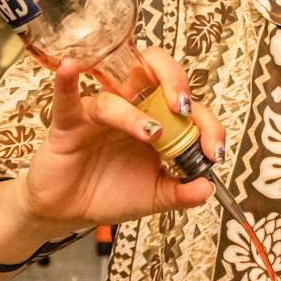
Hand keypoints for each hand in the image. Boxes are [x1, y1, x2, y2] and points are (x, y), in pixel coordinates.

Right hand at [11, 47, 225, 233]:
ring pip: (116, 98)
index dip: (207, 124)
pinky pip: (67, 98)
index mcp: (157, 121)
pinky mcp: (69, 122)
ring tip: (151, 133)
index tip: (212, 151)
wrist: (69, 211)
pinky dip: (67, 81)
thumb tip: (207, 188)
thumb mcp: (154, 196)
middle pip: (153, 72)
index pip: (188, 107)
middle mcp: (131, 109)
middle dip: (175, 81)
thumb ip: (182, 193)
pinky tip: (71, 69)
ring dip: (134, 114)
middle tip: (184, 107)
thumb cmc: (110, 194)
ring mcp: (100, 114)